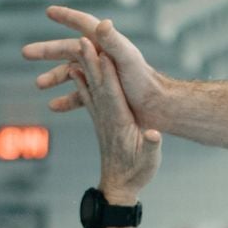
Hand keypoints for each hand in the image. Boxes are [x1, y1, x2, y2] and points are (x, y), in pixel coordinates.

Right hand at [25, 6, 166, 123]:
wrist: (156, 108)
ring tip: (38, 85)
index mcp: (107, 44)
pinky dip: (67, 99)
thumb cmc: (144, 82)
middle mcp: (102, 56)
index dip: (66, 16)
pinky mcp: (103, 92)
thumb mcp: (127, 59)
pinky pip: (80, 94)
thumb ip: (113, 41)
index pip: (83, 24)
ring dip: (54, 77)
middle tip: (25, 53)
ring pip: (71, 72)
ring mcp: (102, 74)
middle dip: (47, 50)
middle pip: (69, 48)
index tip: (49, 11)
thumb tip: (102, 23)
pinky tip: (53, 106)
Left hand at [69, 37, 161, 199]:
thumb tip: (154, 134)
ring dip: (83, 65)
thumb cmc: (138, 173)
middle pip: (96, 85)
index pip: (113, 94)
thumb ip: (151, 146)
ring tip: (75, 46)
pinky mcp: (100, 121)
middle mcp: (106, 118)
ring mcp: (101, 119)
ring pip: (89, 87)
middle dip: (90, 62)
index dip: (107, 74)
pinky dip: (81, 81)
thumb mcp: (150, 161)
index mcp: (120, 123)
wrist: (118, 188)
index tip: (104, 54)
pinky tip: (74, 70)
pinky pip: (88, 97)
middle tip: (81, 39)